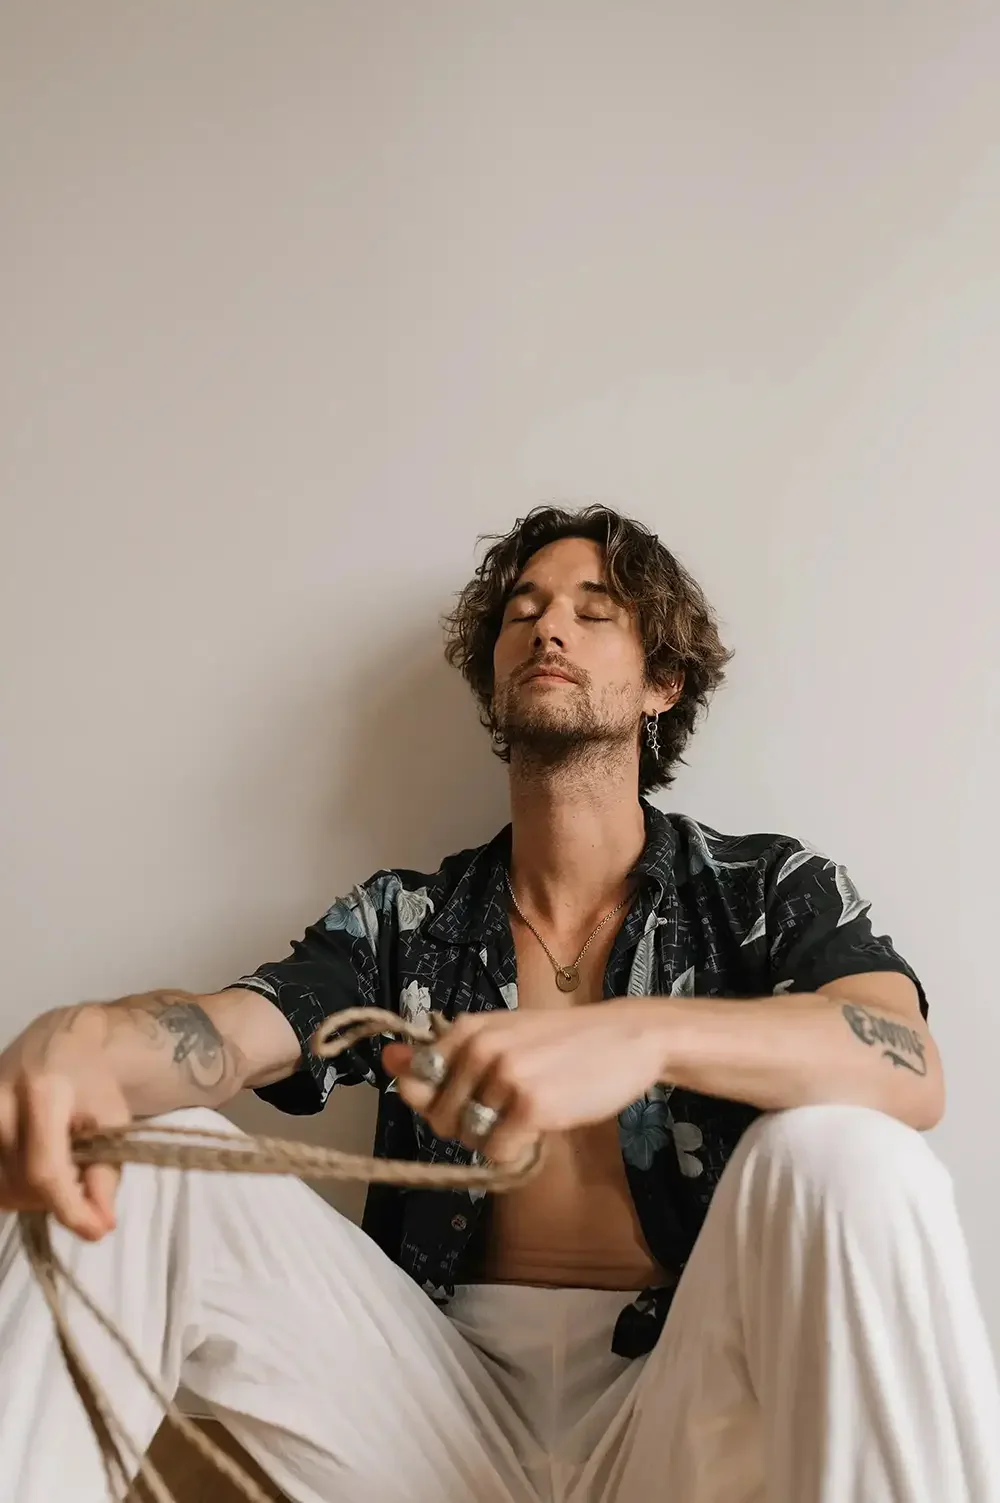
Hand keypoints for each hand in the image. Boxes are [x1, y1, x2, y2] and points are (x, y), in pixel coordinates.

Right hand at [0, 1006, 130, 1239]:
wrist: (57, 1043)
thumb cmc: (90, 1081)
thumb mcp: (113, 1119)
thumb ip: (107, 1172)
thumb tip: (98, 1226)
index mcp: (42, 1094)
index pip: (45, 1171)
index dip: (69, 1208)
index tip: (96, 1231)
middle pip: (20, 1185)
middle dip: (57, 1199)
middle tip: (82, 1185)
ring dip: (32, 1197)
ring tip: (59, 1172)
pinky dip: (12, 1188)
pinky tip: (32, 1172)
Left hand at [382, 998, 671, 1161]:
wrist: (625, 1038)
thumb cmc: (560, 1042)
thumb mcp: (500, 1036)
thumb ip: (446, 1055)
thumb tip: (389, 1062)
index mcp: (465, 1029)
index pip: (416, 1085)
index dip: (440, 1103)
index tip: (472, 1096)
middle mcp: (478, 1049)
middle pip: (441, 1119)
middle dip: (469, 1126)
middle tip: (510, 1107)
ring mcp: (503, 1077)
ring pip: (471, 1139)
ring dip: (498, 1138)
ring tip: (530, 1112)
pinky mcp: (531, 1106)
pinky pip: (498, 1153)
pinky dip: (517, 1151)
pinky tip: (542, 1128)